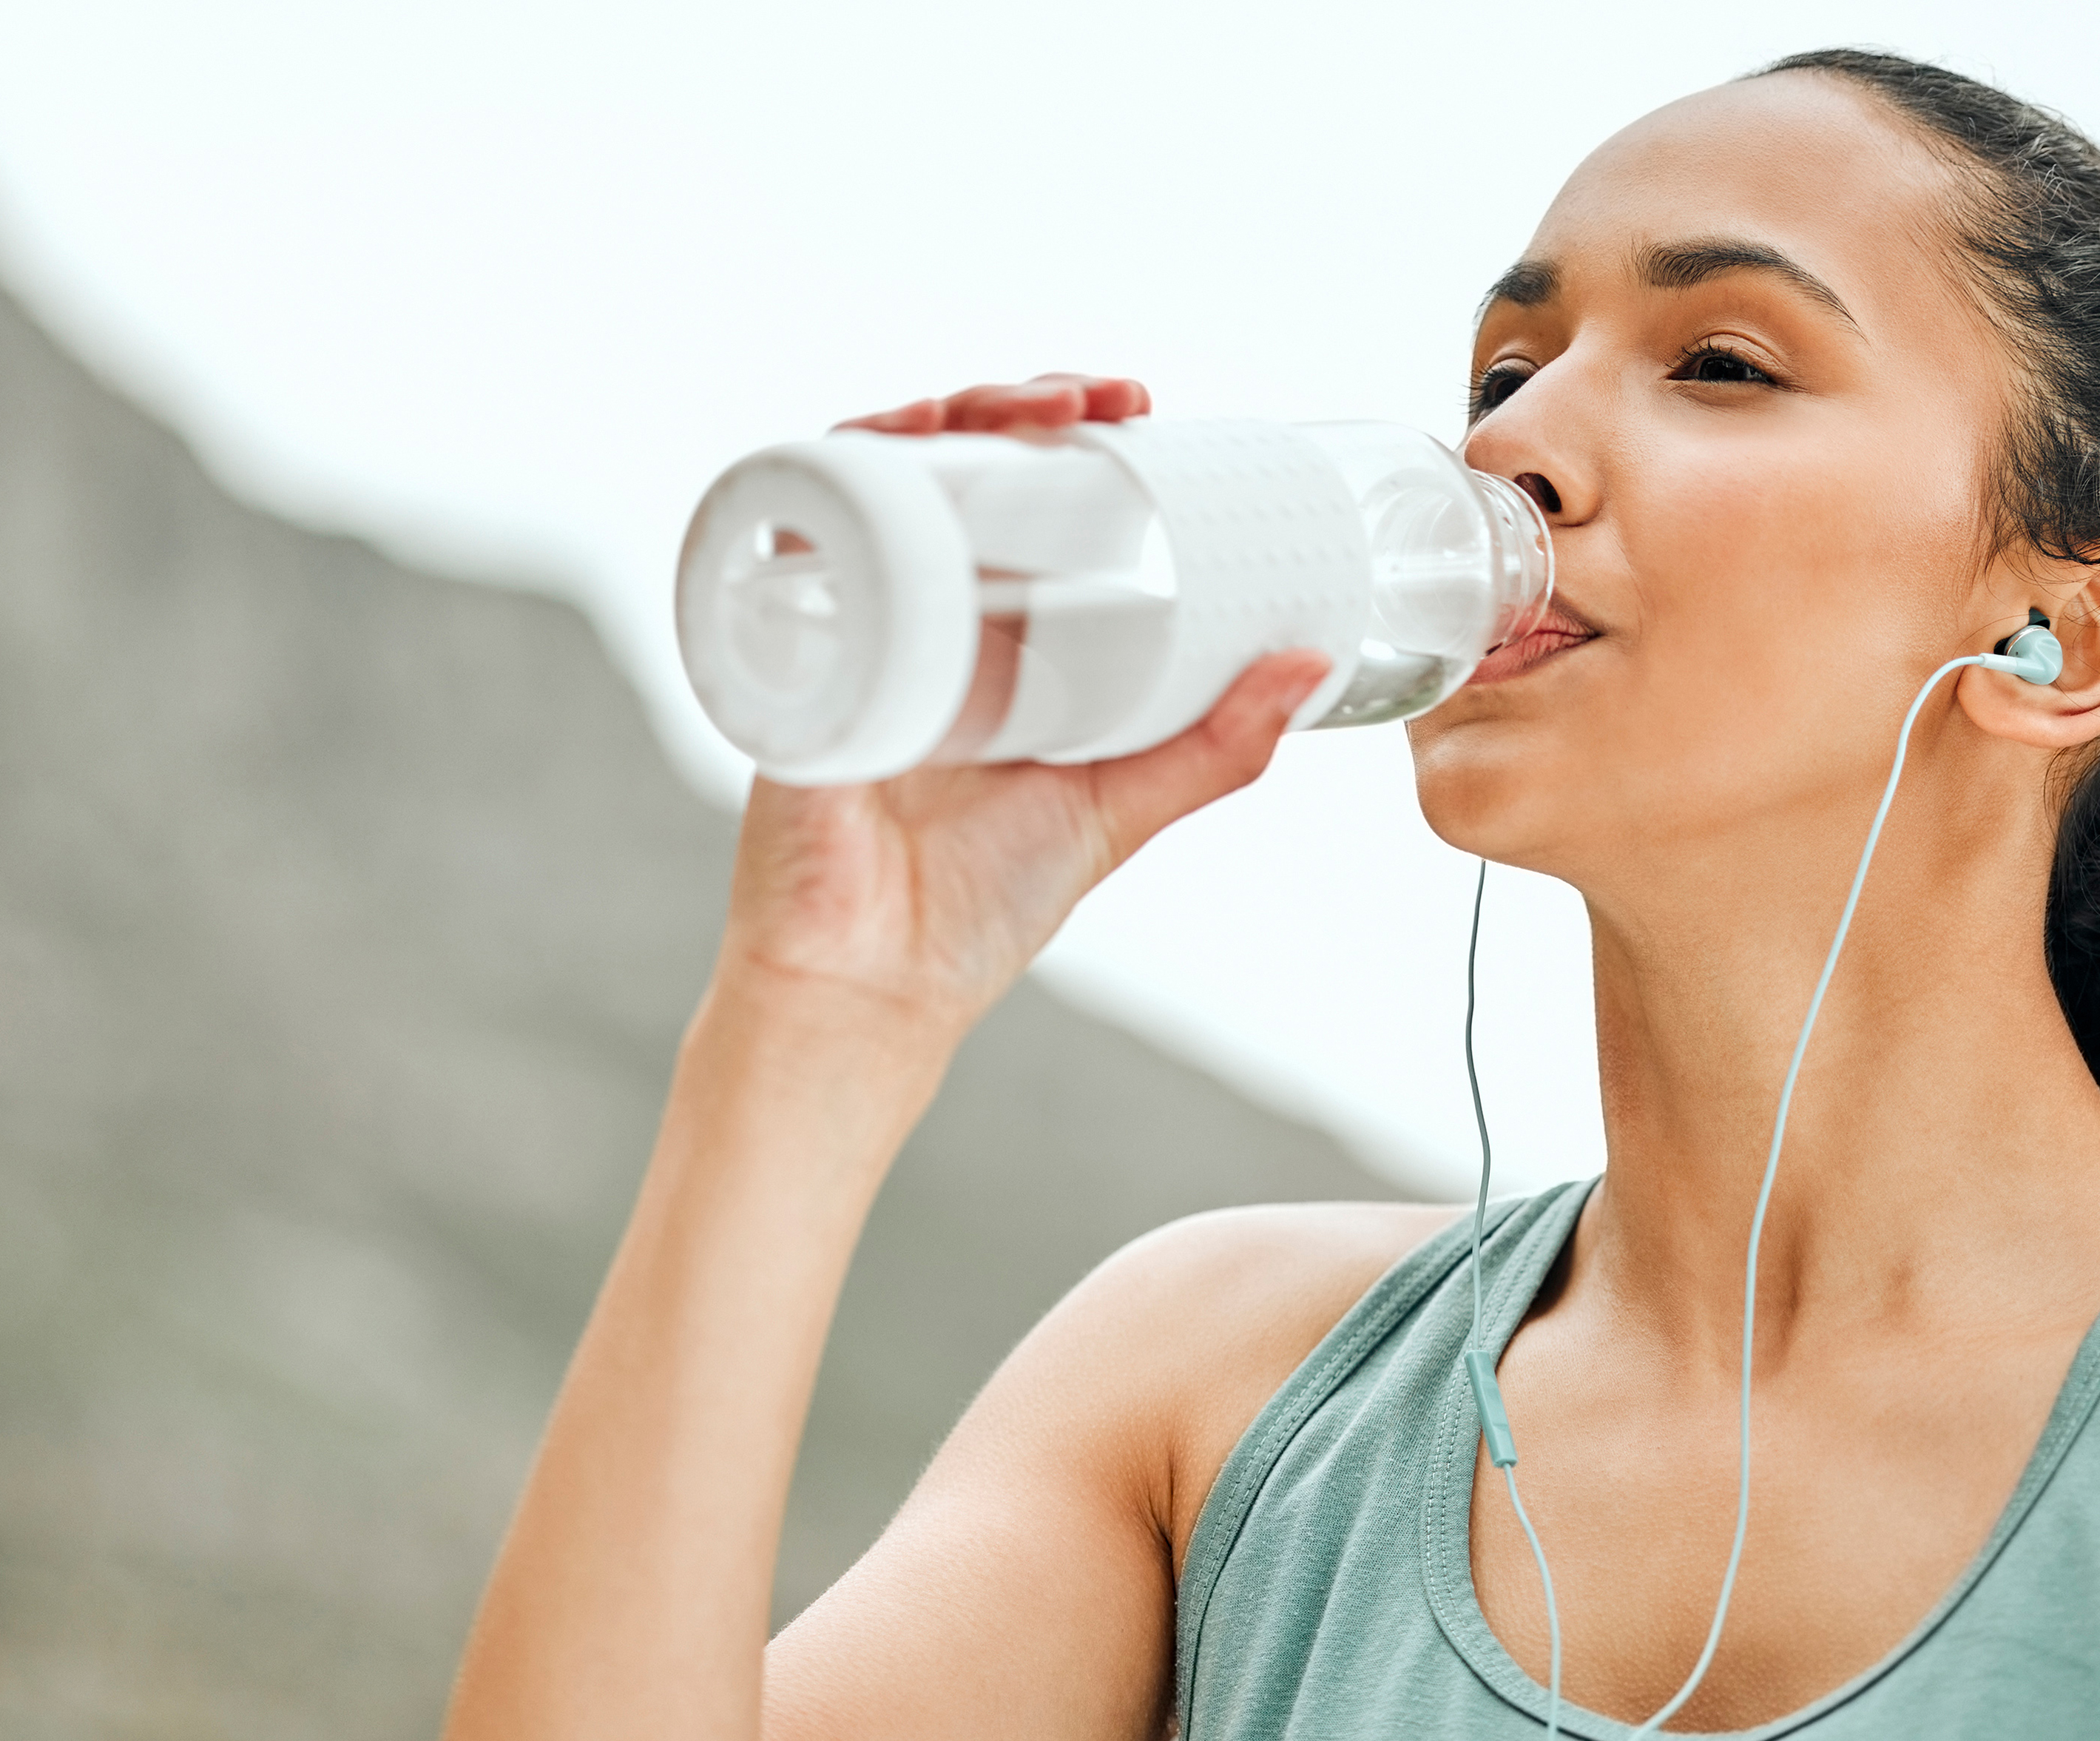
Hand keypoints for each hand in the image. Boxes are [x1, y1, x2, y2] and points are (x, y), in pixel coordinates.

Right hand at [720, 376, 1323, 1036]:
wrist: (874, 983)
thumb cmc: (980, 907)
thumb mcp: (1119, 807)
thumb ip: (1216, 747)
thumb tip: (1310, 663)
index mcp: (991, 640)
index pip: (1020, 497)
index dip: (1070, 433)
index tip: (1139, 405)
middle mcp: (918, 617)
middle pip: (949, 467)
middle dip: (1015, 403)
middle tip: (1100, 397)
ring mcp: (851, 626)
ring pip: (873, 476)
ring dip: (935, 418)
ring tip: (1014, 411)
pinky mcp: (789, 652)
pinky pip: (789, 538)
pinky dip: (825, 478)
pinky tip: (883, 447)